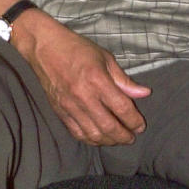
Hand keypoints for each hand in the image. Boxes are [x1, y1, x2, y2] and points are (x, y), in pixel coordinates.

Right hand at [16, 15, 150, 145]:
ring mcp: (70, 106)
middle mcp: (84, 96)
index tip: (140, 126)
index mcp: (97, 80)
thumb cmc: (77, 49)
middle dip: (124, 136)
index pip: (121, 108)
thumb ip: (124, 80)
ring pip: (93, 134)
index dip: (134, 121)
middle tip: (131, 137)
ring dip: (108, 141)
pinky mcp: (60, 111)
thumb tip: (144, 93)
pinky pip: (77, 132)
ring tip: (117, 139)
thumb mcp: (105, 58)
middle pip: (108, 126)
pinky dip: (90, 139)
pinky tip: (99, 138)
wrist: (45, 48)